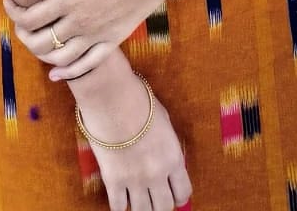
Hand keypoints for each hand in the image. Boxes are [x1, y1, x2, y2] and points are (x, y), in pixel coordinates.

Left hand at [3, 0, 178, 79]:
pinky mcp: (112, 41)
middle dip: (22, 34)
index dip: (14, 11)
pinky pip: (86, 65)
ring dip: (40, 53)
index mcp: (69, 0)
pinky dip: (68, 73)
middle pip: (40, 41)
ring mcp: (97, 35)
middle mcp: (80, 23)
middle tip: (19, 21)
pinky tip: (57, 72)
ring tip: (35, 40)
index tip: (9, 0)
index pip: (30, 17)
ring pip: (59, 58)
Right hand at [76, 77, 191, 210]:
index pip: (183, 192)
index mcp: (173, 158)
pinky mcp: (113, 180)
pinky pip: (118, 207)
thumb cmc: (140, 101)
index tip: (173, 192)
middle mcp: (157, 174)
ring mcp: (135, 180)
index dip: (179, 195)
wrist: (112, 97)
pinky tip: (120, 199)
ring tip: (138, 199)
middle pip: (164, 207)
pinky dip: (120, 207)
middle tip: (154, 197)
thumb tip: (166, 157)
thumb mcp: (164, 121)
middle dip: (161, 204)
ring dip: (142, 208)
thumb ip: (167, 144)